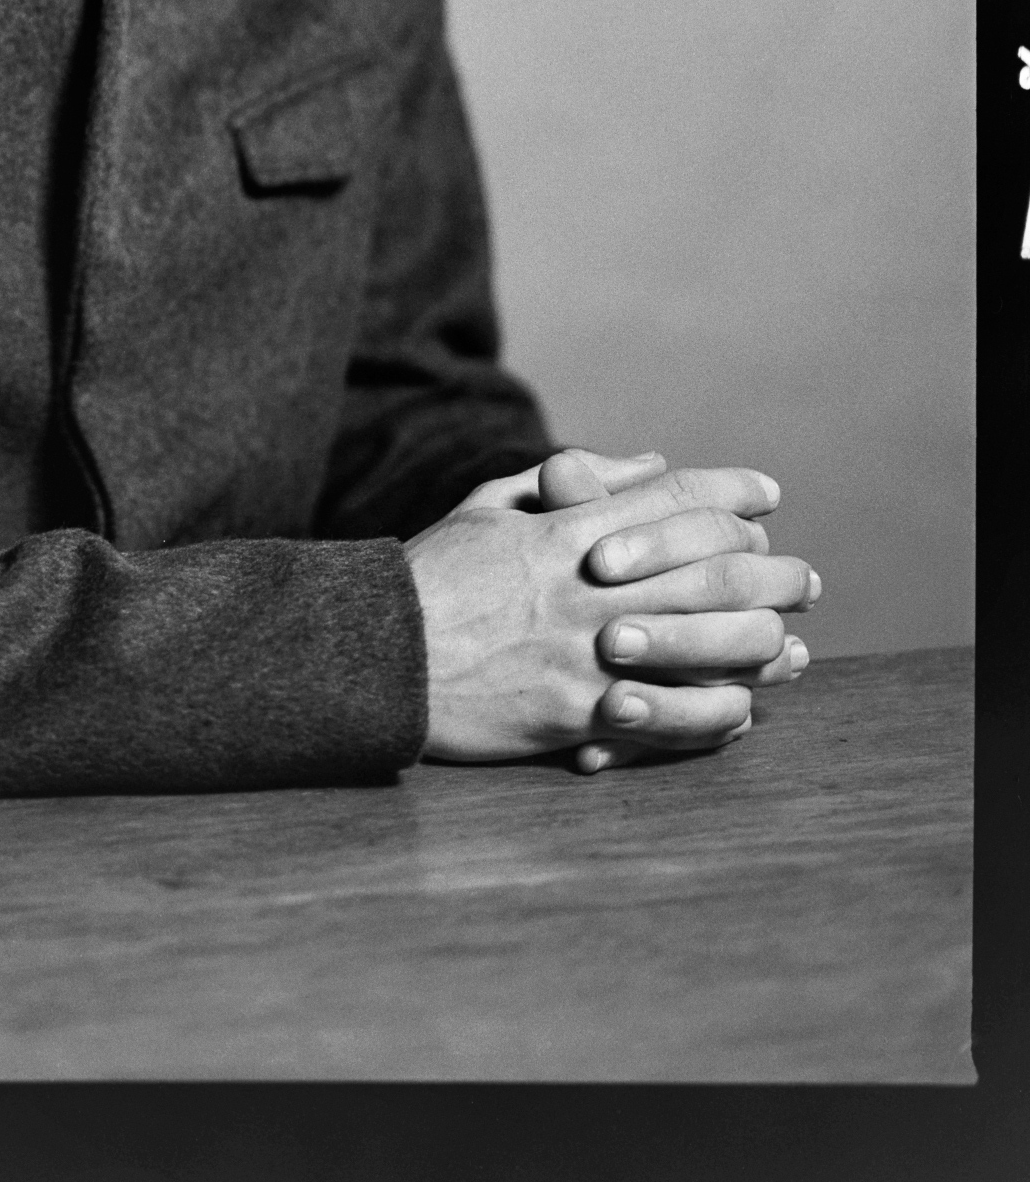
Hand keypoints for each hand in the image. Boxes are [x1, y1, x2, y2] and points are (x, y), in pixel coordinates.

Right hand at [404, 460, 818, 766]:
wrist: (376, 656)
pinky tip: (739, 709)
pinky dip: (717, 714)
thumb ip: (568, 480)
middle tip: (806, 579)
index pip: (674, 499)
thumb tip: (647, 462)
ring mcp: (588, 655)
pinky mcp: (578, 716)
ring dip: (763, 646)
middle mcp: (589, 588)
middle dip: (774, 571)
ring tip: (789, 650)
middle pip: (714, 570)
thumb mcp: (488, 506)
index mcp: (566, 530)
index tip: (768, 494)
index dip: (731, 491)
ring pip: (710, 646)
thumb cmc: (429, 576)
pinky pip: (674, 719)